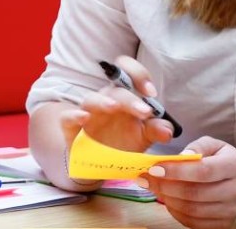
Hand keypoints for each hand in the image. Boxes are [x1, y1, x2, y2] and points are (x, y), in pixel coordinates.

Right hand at [57, 56, 175, 154]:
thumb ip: (157, 130)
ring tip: (114, 107)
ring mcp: (88, 113)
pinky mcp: (71, 128)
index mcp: (124, 96)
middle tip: (144, 112)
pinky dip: (74, 115)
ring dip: (103, 101)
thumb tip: (168, 130)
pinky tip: (83, 118)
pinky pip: (67, 117)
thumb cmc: (123, 143)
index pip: (127, 72)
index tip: (151, 92)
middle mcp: (106, 100)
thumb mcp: (144, 137)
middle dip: (131, 99)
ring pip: (91, 98)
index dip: (138, 74)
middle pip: (115, 89)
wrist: (102, 165)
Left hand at [141, 136, 235, 228]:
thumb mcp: (213, 145)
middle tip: (147, 179)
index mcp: (234, 166)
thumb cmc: (223, 160)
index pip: (203, 171)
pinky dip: (176, 213)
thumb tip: (179, 158)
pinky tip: (169, 201)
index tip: (155, 168)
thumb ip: (196, 147)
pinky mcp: (223, 224)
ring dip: (168, 200)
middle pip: (195, 193)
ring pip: (193, 210)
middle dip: (166, 187)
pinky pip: (194, 223)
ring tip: (156, 189)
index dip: (177, 171)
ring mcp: (231, 211)